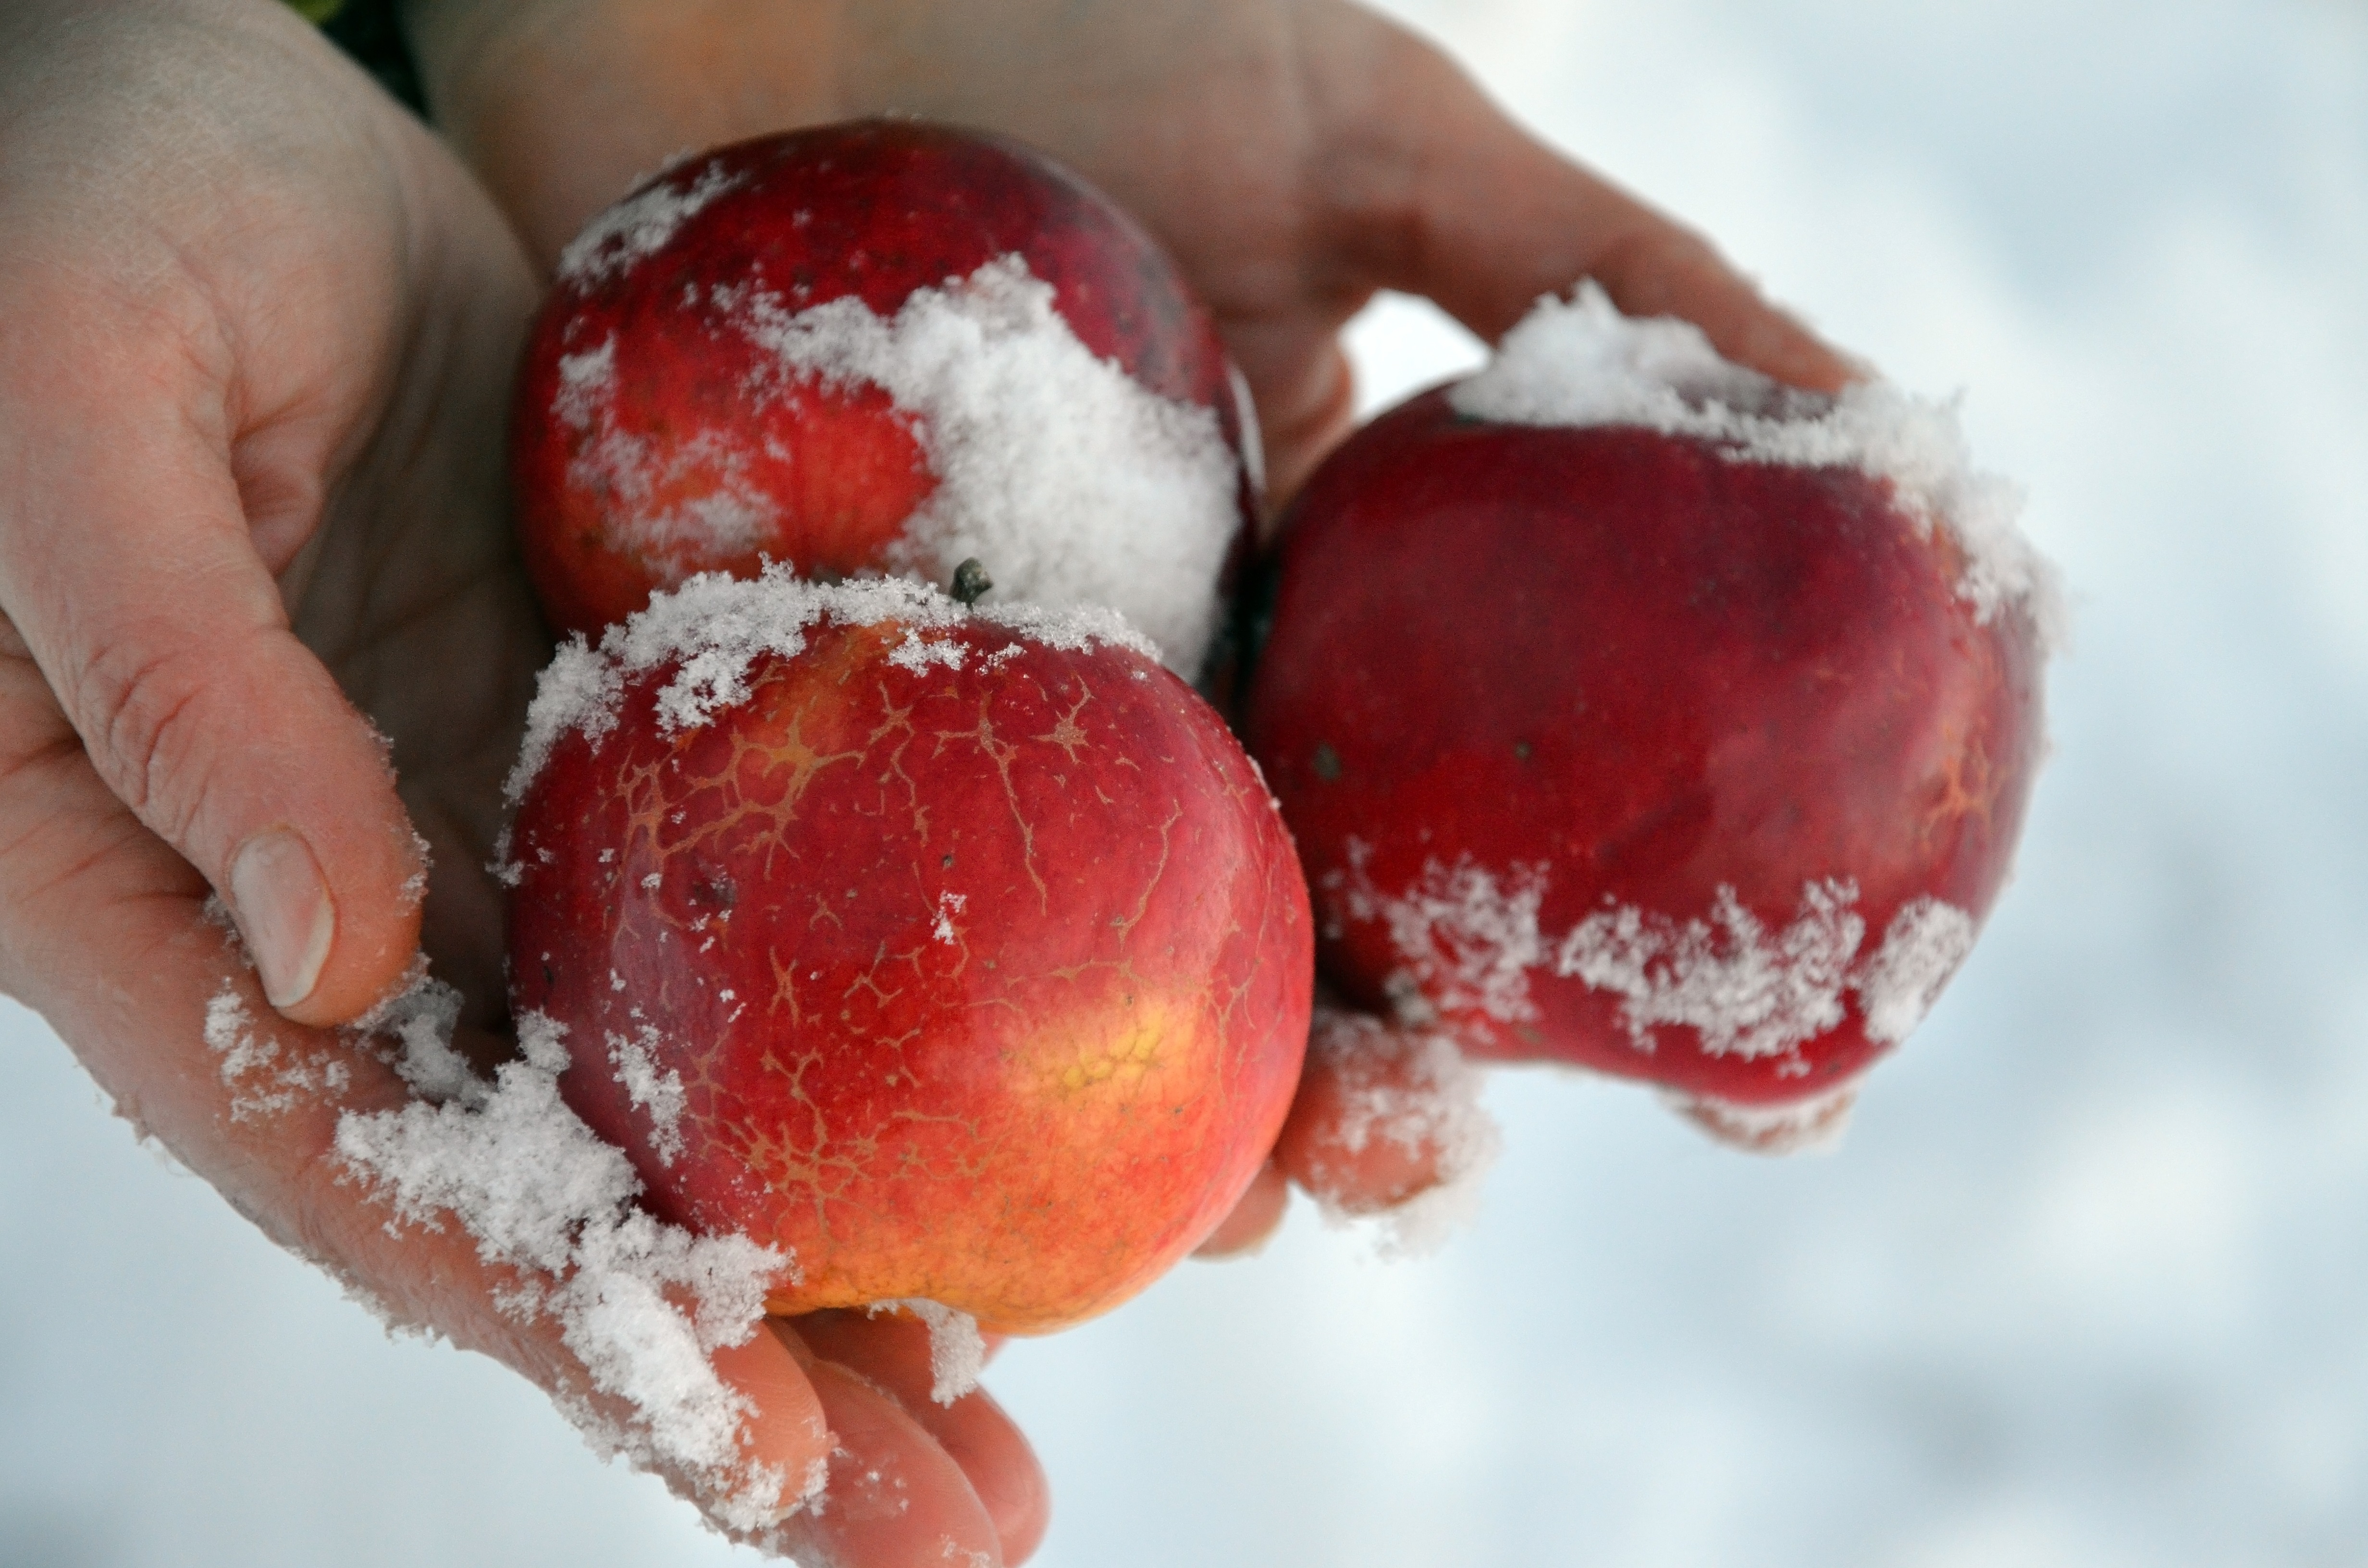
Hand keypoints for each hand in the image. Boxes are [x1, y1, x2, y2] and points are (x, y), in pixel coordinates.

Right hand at [0, 3, 1042, 1559]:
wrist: (169, 108)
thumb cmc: (50, 216)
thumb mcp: (69, 416)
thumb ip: (171, 682)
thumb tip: (319, 952)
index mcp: (159, 914)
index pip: (372, 1171)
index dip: (565, 1326)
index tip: (754, 1455)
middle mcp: (346, 927)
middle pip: (562, 1199)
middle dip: (764, 1381)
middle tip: (972, 1531)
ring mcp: (500, 841)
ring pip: (690, 1098)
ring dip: (867, 1264)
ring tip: (1041, 1422)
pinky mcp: (613, 737)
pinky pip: (766, 913)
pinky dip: (893, 1034)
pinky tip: (1043, 1129)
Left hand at [402, 0, 1856, 1232]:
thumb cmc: (1065, 8)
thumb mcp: (1371, 133)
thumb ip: (1606, 277)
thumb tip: (1893, 424)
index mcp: (1313, 608)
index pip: (1484, 837)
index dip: (1625, 973)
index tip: (1777, 1091)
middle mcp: (1156, 701)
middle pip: (1295, 961)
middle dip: (1381, 1107)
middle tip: (1416, 1144)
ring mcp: (968, 734)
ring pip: (1092, 992)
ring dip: (1179, 1133)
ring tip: (1231, 1193)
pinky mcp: (758, 731)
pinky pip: (843, 927)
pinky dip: (903, 1048)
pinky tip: (967, 1153)